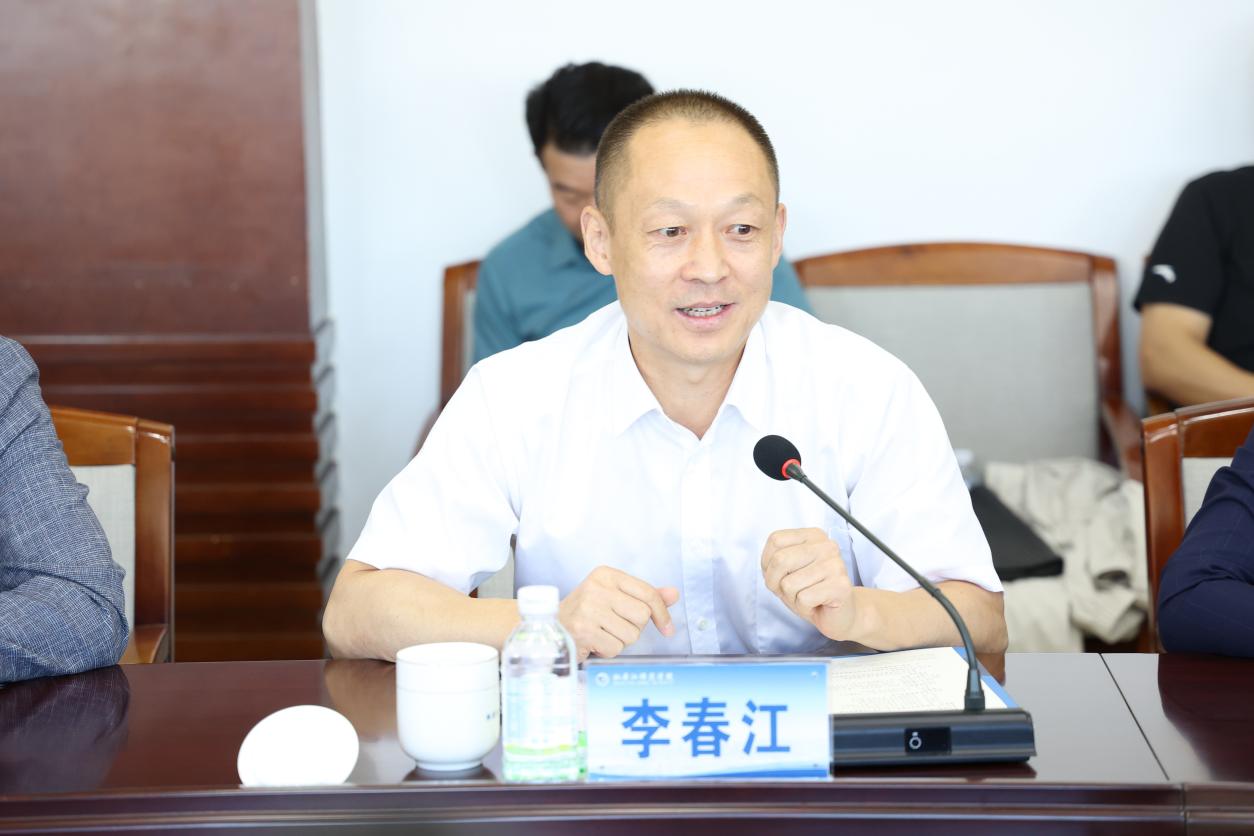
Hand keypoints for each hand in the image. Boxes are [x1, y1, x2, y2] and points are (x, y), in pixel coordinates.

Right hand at [559, 566, 679, 660]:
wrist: (552, 627)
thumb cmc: (588, 611)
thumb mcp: (615, 596)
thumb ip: (645, 596)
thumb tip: (674, 594)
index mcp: (607, 574)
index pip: (648, 594)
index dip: (662, 614)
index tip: (667, 628)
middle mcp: (597, 588)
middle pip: (642, 616)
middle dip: (633, 627)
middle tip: (614, 625)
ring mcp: (588, 609)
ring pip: (631, 635)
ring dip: (620, 640)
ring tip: (602, 633)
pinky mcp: (582, 630)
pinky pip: (615, 648)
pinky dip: (608, 650)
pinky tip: (594, 642)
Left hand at [761, 528, 855, 638]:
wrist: (839, 615)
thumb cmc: (810, 591)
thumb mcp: (786, 572)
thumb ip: (775, 561)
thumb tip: (769, 565)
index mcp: (813, 535)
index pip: (776, 540)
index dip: (768, 564)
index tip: (780, 575)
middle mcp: (827, 545)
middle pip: (780, 560)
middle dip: (776, 583)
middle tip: (791, 591)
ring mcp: (836, 564)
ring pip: (789, 583)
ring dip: (792, 598)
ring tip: (807, 597)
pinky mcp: (841, 586)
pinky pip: (803, 598)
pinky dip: (803, 607)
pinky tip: (816, 604)